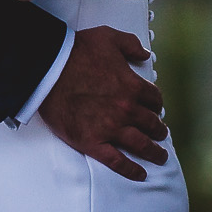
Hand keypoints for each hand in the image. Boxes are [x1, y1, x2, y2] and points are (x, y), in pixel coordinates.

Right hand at [38, 26, 168, 178]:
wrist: (50, 70)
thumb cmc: (78, 52)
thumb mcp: (110, 37)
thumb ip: (131, 45)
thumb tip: (145, 54)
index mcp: (132, 85)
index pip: (154, 99)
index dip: (157, 104)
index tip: (156, 108)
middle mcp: (126, 109)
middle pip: (151, 123)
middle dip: (159, 129)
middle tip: (162, 134)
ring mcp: (110, 128)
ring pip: (140, 144)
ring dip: (154, 151)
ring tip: (160, 156)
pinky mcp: (92, 142)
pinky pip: (117, 161)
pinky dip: (131, 170)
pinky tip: (141, 174)